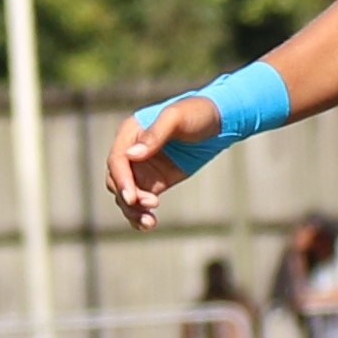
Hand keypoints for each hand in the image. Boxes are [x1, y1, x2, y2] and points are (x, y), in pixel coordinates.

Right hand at [104, 98, 215, 226]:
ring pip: (127, 196)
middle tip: (152, 205)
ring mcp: (142, 168)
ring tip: (150, 223)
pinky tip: (149, 224)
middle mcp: (131, 152)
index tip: (132, 198)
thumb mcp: (177, 118)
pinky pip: (141, 201)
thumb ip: (155, 134)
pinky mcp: (154, 182)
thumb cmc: (197, 112)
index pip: (117, 161)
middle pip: (117, 181)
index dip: (122, 181)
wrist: (219, 121)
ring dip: (133, 211)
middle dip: (130, 198)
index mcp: (130, 133)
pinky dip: (141, 214)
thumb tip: (132, 155)